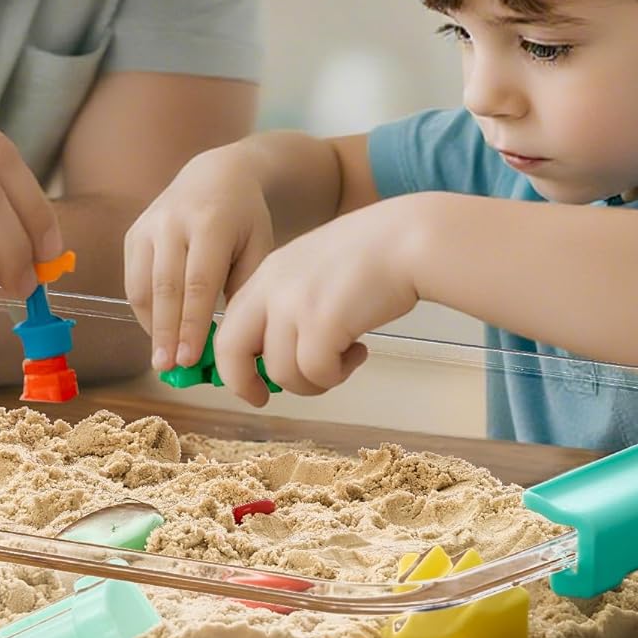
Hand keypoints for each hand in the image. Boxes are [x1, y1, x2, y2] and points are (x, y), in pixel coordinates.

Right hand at [124, 145, 274, 370]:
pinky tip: (159, 331)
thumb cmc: (244, 219)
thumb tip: (231, 341)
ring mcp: (149, 226)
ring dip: (152, 326)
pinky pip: (133, 279)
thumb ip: (244, 289)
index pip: (198, 283)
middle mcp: (173, 222)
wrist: (216, 175)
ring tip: (162, 358)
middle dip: (166, 332)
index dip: (191, 324)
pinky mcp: (134, 233)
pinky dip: (145, 309)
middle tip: (168, 368)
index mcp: (211, 223)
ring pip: (143, 285)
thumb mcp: (258, 246)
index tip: (190, 359)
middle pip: (166, 287)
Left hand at [212, 199, 420, 404]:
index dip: (233, 362)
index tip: (248, 383)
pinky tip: (359, 352)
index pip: (228, 325)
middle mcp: (272, 288)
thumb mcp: (315, 269)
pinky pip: (317, 374)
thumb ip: (290, 302)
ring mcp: (294, 305)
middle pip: (230, 350)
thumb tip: (277, 355)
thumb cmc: (374, 255)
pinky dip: (337, 374)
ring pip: (281, 373)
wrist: (409, 239)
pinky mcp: (322, 324)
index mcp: (268, 273)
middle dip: (242, 383)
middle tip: (262, 399)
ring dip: (313, 379)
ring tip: (344, 359)